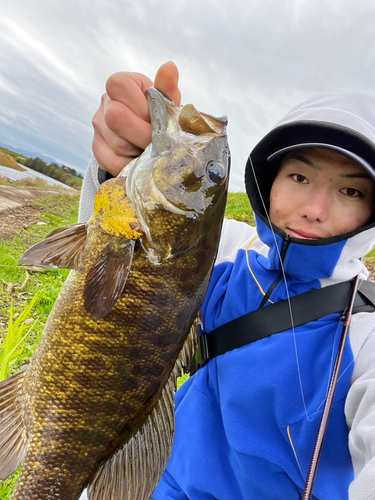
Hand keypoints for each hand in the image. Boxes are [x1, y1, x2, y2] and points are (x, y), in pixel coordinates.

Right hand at [92, 61, 180, 175]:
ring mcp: (98, 126)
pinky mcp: (97, 148)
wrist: (149, 135)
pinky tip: (142, 160)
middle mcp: (105, 103)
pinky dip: (133, 165)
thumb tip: (169, 67)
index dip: (140, 106)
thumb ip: (167, 89)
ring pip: (118, 144)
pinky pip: (114, 162)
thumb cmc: (159, 114)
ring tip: (152, 151)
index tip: (155, 117)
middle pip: (116, 118)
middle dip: (144, 134)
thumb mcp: (166, 102)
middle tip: (160, 142)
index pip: (118, 86)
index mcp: (120, 84)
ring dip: (141, 152)